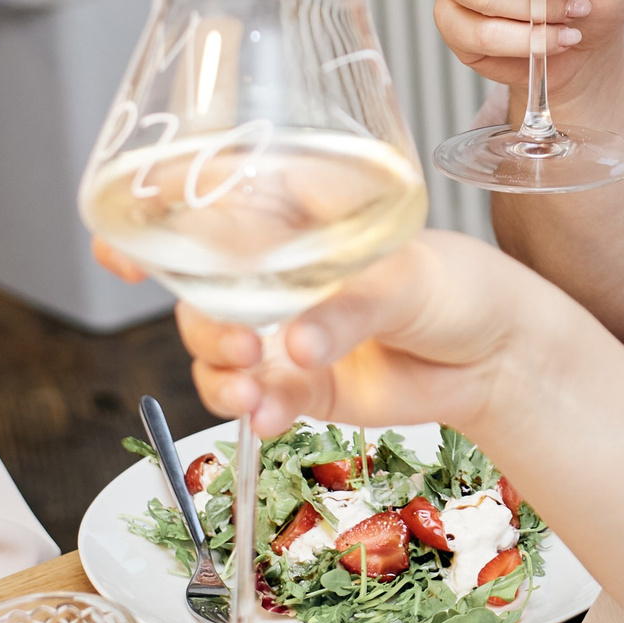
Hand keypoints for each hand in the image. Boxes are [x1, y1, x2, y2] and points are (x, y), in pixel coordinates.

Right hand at [132, 230, 542, 436]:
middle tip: (236, 342)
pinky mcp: (299, 383)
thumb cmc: (461, 287)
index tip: (122, 251)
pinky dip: (250, 409)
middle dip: (199, 317)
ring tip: (253, 387)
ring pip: (214, 346)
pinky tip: (265, 416)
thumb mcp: (409, 280)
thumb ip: (348, 308)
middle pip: (201, 286)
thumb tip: (294, 343)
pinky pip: (251, 396)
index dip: (157, 223)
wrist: (500, 356)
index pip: (214, 206)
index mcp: (301, 214)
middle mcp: (281, 269)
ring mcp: (284, 327)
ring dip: (217, 369)